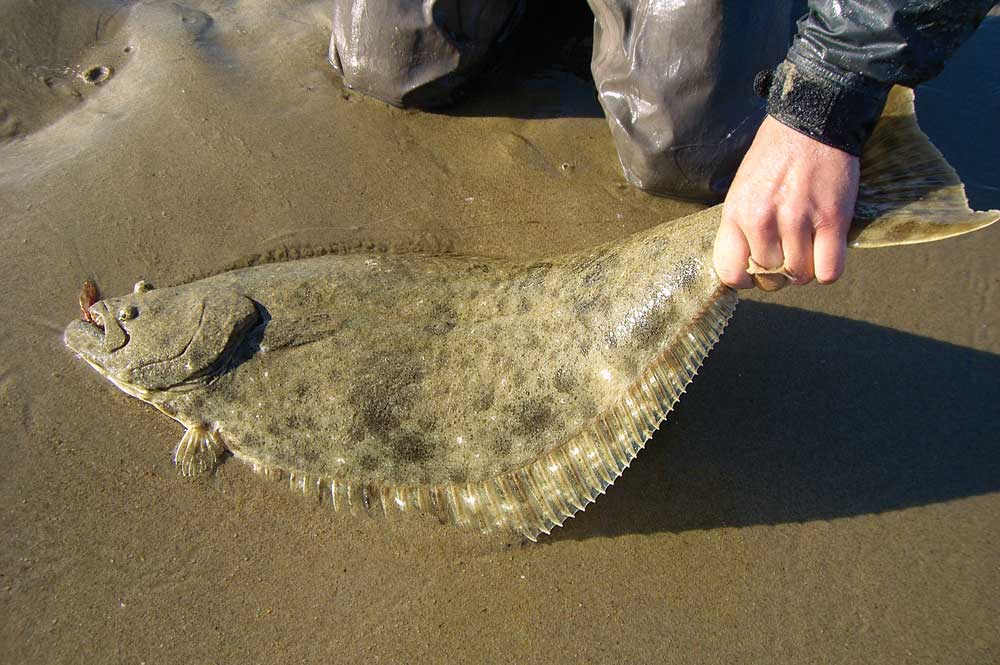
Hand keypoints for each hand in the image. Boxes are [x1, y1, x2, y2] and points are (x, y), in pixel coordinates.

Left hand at [713, 115, 859, 289]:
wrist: (812, 122)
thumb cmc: (774, 157)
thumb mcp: (741, 189)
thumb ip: (740, 226)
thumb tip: (744, 265)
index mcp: (737, 213)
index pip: (731, 272)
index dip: (744, 280)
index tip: (753, 273)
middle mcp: (763, 220)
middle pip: (769, 277)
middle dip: (778, 273)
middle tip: (786, 254)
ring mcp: (799, 221)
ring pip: (799, 276)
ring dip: (804, 269)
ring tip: (806, 248)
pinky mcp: (833, 220)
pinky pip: (829, 271)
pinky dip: (828, 269)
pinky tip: (826, 252)